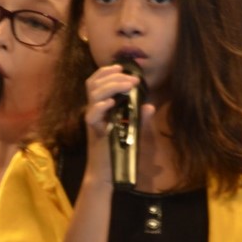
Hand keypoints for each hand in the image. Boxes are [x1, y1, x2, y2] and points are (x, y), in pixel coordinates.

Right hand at [82, 64, 153, 185]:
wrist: (106, 173)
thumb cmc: (118, 152)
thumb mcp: (132, 132)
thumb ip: (140, 118)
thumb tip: (149, 105)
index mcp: (100, 107)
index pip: (96, 82)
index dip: (106, 72)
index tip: (121, 67)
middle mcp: (94, 111)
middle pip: (94, 84)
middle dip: (113, 76)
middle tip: (132, 78)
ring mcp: (92, 120)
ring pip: (94, 95)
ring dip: (111, 86)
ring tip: (128, 86)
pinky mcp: (93, 131)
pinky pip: (91, 115)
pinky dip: (101, 107)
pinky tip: (112, 103)